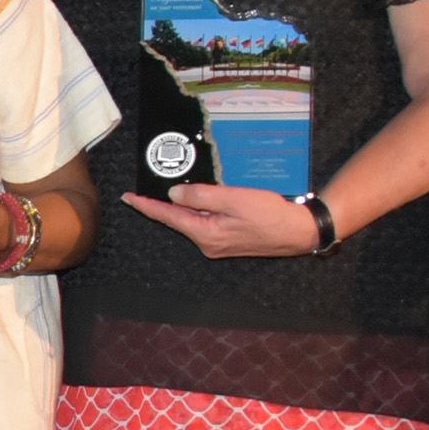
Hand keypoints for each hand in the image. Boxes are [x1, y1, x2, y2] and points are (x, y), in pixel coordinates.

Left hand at [121, 181, 317, 258]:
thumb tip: (173, 194)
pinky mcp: (229, 240)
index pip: (167, 216)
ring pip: (193, 219)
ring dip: (186, 204)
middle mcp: (207, 243)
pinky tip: (205, 198)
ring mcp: (218, 244)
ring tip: (180, 187)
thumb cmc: (270, 214)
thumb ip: (202, 195)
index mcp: (205, 233)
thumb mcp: (234, 199)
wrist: (300, 232)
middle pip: (179, 218)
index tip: (128, 197)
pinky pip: (207, 222)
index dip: (147, 205)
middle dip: (165, 203)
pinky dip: (201, 209)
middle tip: (151, 185)